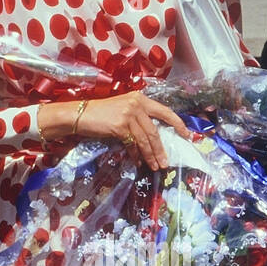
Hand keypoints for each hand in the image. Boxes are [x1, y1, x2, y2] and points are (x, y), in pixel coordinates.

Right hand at [69, 91, 190, 171]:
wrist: (80, 114)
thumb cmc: (100, 114)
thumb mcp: (123, 109)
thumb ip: (138, 118)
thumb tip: (152, 137)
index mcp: (140, 99)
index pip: (164, 111)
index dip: (178, 124)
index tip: (187, 135)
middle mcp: (136, 104)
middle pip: (155, 131)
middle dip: (161, 149)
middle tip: (166, 162)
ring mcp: (129, 114)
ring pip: (146, 140)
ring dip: (151, 156)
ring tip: (155, 166)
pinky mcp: (120, 126)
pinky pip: (133, 145)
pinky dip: (136, 155)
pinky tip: (138, 162)